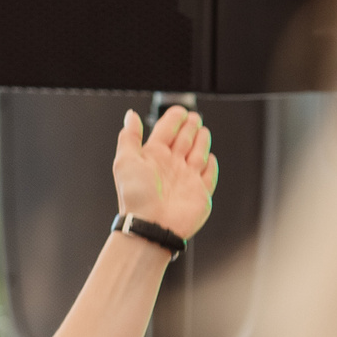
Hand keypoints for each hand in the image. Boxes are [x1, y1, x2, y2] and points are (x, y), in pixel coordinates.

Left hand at [112, 106, 216, 238]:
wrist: (151, 225)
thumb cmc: (136, 197)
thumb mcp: (126, 161)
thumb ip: (130, 137)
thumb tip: (130, 116)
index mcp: (153, 157)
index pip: (166, 131)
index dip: (173, 119)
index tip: (179, 110)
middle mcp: (170, 166)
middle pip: (184, 140)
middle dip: (189, 127)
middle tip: (194, 116)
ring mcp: (186, 179)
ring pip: (197, 154)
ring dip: (201, 141)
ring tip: (203, 131)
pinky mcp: (200, 192)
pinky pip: (209, 175)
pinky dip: (211, 165)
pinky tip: (210, 158)